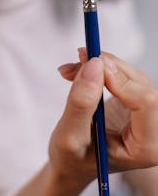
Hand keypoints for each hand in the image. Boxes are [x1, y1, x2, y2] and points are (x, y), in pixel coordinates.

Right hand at [50, 49, 157, 186]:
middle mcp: (152, 129)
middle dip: (108, 66)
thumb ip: (81, 104)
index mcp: (146, 147)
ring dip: (101, 65)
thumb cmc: (72, 159)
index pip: (146, 102)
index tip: (89, 65)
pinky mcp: (134, 103)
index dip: (119, 80)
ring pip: (131, 75)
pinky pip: (123, 75)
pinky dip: (100, 69)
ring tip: (72, 68)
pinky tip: (80, 71)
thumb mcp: (69, 137)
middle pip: (139, 84)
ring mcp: (145, 115)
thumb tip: (94, 65)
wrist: (72, 162)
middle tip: (79, 56)